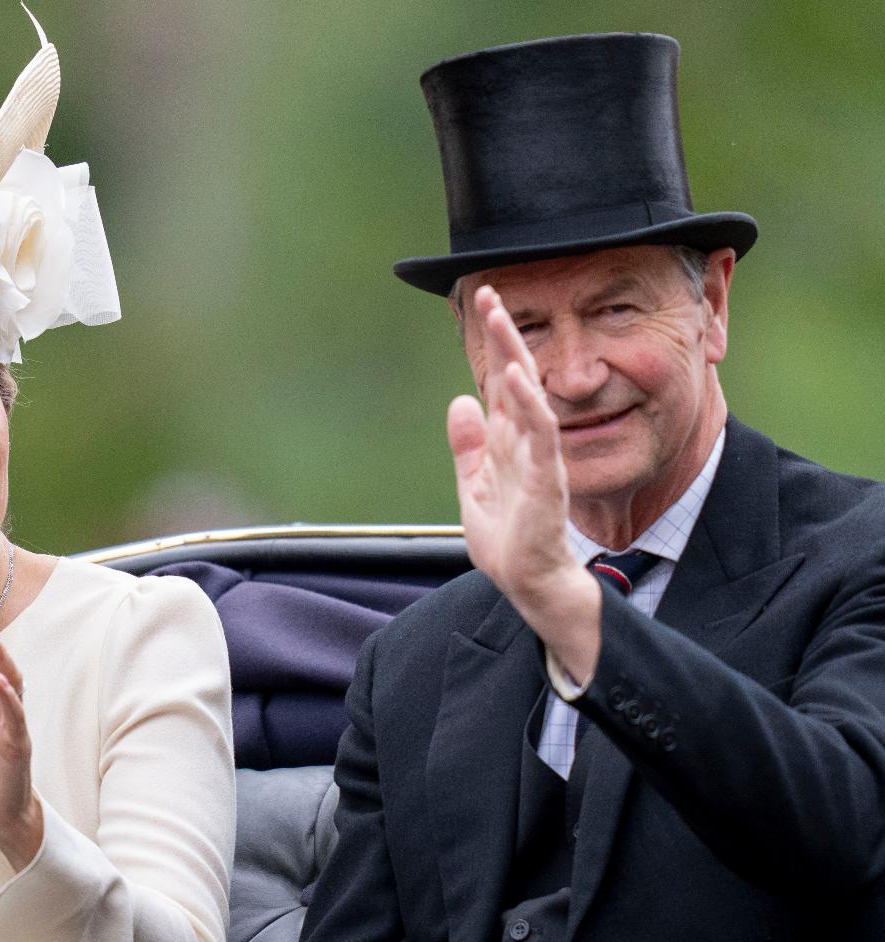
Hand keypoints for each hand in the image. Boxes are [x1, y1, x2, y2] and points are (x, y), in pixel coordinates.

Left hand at [450, 285, 600, 683]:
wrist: (527, 582)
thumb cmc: (507, 539)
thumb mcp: (475, 485)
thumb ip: (469, 445)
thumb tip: (460, 402)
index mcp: (507, 440)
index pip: (500, 381)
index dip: (492, 344)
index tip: (481, 302)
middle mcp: (525, 441)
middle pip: (515, 376)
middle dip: (502, 335)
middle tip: (488, 294)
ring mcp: (538, 457)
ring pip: (530, 395)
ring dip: (515, 356)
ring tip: (499, 319)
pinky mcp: (546, 479)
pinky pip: (541, 434)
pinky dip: (529, 403)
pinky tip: (517, 377)